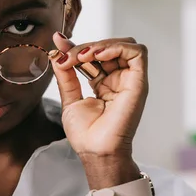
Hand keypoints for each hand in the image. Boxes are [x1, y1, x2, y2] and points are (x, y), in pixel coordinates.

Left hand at [50, 32, 148, 165]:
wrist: (95, 151)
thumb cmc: (86, 133)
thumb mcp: (69, 97)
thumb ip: (65, 73)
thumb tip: (57, 49)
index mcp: (104, 82)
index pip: (94, 54)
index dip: (77, 46)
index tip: (59, 44)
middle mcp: (119, 79)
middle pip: (109, 47)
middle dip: (87, 46)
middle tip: (69, 56)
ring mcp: (130, 80)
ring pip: (124, 45)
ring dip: (101, 44)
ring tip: (83, 56)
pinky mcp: (138, 82)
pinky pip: (137, 53)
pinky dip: (118, 47)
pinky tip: (98, 55)